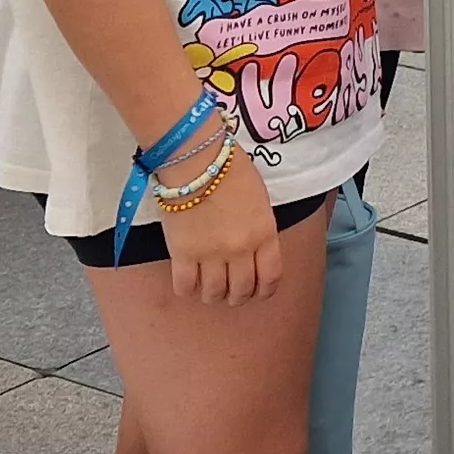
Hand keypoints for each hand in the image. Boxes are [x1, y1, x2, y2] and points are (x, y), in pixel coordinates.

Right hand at [161, 141, 282, 305]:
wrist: (196, 158)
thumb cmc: (229, 168)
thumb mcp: (259, 199)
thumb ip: (260, 227)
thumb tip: (254, 247)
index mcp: (264, 233)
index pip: (271, 276)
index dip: (265, 290)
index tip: (259, 292)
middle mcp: (240, 249)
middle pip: (242, 290)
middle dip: (238, 296)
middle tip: (232, 293)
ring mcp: (210, 253)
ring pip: (214, 293)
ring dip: (213, 296)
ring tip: (210, 290)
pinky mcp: (182, 253)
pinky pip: (185, 286)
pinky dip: (187, 289)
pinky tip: (188, 282)